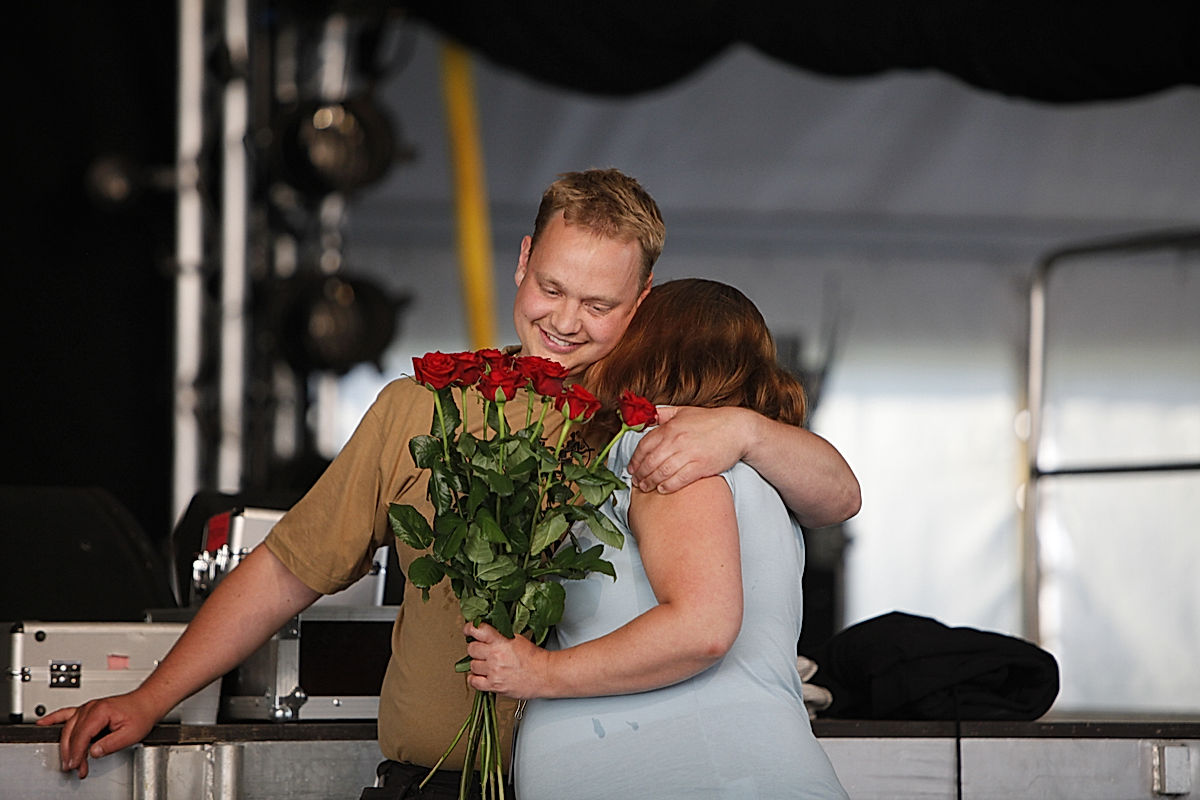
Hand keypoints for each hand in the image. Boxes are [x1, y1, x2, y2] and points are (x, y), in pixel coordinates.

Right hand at [37, 691, 159, 778]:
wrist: (147, 702)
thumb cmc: (141, 714)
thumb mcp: (131, 733)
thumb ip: (111, 744)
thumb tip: (93, 752)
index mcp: (101, 712)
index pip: (82, 736)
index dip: (77, 753)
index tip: (75, 765)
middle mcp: (91, 708)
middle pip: (72, 733)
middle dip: (71, 753)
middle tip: (73, 768)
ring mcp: (88, 707)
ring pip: (68, 728)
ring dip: (66, 745)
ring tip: (67, 760)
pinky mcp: (88, 709)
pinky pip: (66, 713)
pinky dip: (53, 719)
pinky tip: (43, 723)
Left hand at [463, 622, 547, 699]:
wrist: (545, 674)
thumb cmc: (535, 658)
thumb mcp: (518, 638)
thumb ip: (501, 635)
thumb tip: (487, 633)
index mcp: (501, 641)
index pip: (477, 630)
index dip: (469, 628)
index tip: (468, 630)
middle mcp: (495, 655)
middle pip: (471, 649)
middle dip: (476, 649)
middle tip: (481, 650)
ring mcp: (494, 671)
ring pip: (472, 665)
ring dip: (478, 664)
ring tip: (486, 664)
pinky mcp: (494, 685)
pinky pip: (474, 682)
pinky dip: (475, 679)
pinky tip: (480, 676)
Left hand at [626, 406, 749, 493]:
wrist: (737, 429)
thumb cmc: (711, 421)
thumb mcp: (684, 411)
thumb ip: (663, 414)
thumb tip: (647, 416)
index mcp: (670, 428)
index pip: (644, 446)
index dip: (635, 459)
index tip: (631, 468)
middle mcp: (677, 441)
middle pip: (650, 462)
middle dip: (640, 474)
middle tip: (636, 481)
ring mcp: (688, 454)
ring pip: (662, 472)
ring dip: (650, 482)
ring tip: (646, 488)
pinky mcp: (700, 467)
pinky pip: (678, 480)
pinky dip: (668, 486)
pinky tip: (662, 489)